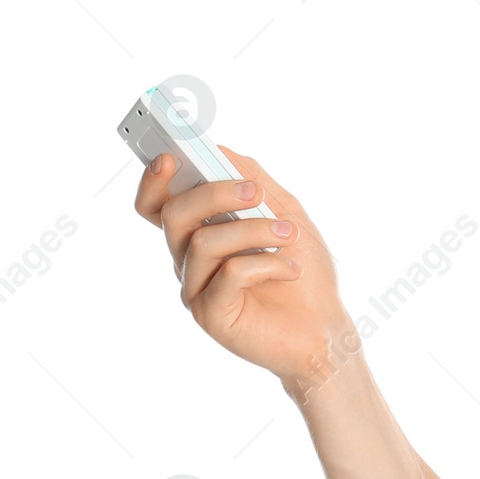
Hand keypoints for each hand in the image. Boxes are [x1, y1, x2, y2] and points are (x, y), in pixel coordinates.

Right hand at [134, 145, 356, 395]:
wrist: (325, 328)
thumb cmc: (305, 272)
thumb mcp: (287, 214)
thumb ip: (255, 181)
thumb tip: (221, 150)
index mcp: (199, 234)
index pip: (158, 204)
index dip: (154, 181)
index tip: (169, 156)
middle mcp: (189, 260)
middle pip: (175, 214)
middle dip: (216, 194)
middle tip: (256, 193)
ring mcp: (196, 288)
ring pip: (203, 241)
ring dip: (254, 230)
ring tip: (290, 236)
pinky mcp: (210, 315)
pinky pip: (227, 274)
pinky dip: (265, 265)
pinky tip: (290, 270)